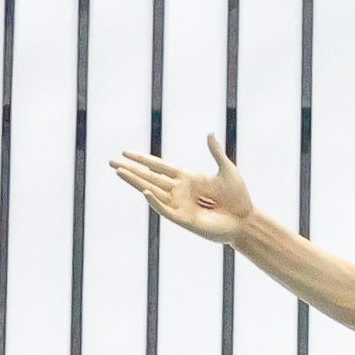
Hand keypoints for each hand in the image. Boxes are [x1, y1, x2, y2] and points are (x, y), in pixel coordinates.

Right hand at [106, 146, 264, 245]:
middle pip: (149, 177)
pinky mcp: (184, 219)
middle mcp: (179, 190)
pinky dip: (155, 200)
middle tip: (110, 162)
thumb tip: (209, 133)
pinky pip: (165, 209)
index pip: (159, 166)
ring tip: (119, 172)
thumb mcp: (227, 170)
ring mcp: (179, 205)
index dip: (143, 159)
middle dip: (131, 169)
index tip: (126, 152)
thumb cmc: (238, 197)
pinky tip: (145, 190)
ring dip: (135, 181)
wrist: (244, 220)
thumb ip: (216, 153)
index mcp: (187, 178)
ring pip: (152, 190)